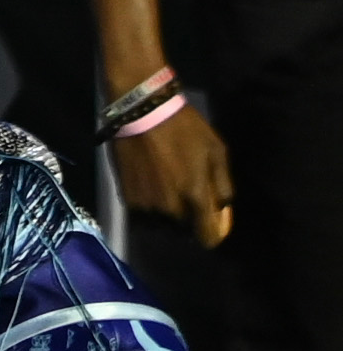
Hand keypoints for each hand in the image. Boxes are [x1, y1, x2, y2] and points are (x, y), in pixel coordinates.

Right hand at [111, 102, 233, 247]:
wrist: (141, 113)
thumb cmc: (184, 130)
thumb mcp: (216, 151)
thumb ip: (223, 185)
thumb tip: (221, 209)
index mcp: (195, 196)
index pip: (207, 237)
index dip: (213, 234)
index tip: (212, 224)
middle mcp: (169, 207)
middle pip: (183, 233)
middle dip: (189, 222)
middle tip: (188, 202)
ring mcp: (145, 204)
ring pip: (160, 226)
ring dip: (167, 219)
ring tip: (168, 198)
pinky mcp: (126, 198)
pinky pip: (142, 216)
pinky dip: (149, 211)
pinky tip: (152, 192)